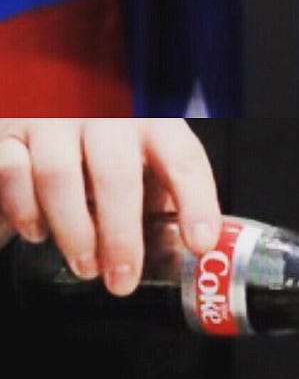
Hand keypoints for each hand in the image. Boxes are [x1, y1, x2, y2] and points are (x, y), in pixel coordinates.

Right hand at [0, 120, 220, 293]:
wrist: (46, 98)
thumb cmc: (106, 140)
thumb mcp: (145, 155)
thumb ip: (162, 190)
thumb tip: (188, 244)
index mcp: (153, 121)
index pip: (183, 160)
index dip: (196, 203)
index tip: (199, 244)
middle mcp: (105, 114)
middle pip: (117, 174)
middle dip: (121, 236)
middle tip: (122, 280)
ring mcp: (53, 119)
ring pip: (58, 176)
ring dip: (73, 231)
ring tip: (86, 266)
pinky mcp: (9, 132)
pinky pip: (11, 172)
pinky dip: (24, 210)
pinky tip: (39, 232)